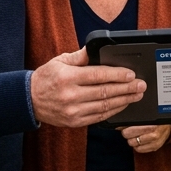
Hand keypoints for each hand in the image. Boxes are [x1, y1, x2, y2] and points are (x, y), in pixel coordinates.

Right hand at [30, 48, 145, 127]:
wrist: (29, 100)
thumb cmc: (46, 77)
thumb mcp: (60, 61)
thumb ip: (79, 56)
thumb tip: (95, 48)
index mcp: (67, 77)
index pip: (98, 75)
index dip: (117, 75)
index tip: (131, 74)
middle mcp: (71, 96)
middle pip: (105, 92)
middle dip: (126, 88)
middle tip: (141, 85)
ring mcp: (73, 111)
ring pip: (104, 106)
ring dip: (124, 101)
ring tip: (137, 95)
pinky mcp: (75, 122)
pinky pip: (99, 117)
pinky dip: (113, 111)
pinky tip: (123, 105)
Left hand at [120, 123, 170, 152]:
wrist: (168, 125)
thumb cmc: (155, 120)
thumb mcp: (146, 117)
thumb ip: (134, 120)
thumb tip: (119, 125)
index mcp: (151, 124)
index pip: (132, 130)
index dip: (125, 129)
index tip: (123, 128)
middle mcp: (154, 134)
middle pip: (132, 139)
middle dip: (128, 135)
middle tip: (128, 132)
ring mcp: (155, 142)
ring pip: (135, 145)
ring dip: (132, 141)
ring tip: (134, 136)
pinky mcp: (155, 147)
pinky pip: (140, 150)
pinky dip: (137, 146)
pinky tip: (139, 140)